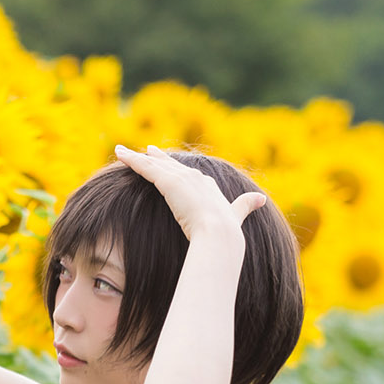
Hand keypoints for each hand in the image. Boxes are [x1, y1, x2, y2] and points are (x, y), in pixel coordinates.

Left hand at [112, 143, 268, 242]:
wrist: (220, 233)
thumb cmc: (226, 232)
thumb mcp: (237, 215)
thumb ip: (245, 206)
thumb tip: (262, 199)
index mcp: (209, 187)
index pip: (190, 175)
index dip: (179, 170)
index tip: (172, 165)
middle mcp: (196, 178)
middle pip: (171, 165)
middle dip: (158, 157)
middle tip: (147, 150)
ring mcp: (182, 179)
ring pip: (154, 164)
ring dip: (136, 157)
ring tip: (122, 151)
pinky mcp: (169, 182)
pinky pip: (145, 168)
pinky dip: (132, 160)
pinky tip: (120, 155)